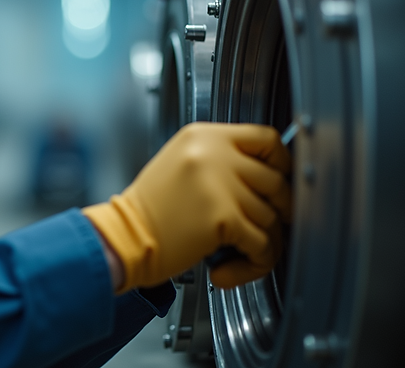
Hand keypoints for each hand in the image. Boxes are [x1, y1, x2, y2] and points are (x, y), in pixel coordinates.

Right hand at [83, 122, 290, 292]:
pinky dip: (255, 263)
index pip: (266, 137)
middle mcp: (213, 153)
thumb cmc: (148, 209)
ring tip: (240, 255)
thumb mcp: (181, 163)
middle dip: (280, 210)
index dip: (282, 163)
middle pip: (275, 180)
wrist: (122, 237)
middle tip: (270, 226)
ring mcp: (220, 184)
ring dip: (264, 243)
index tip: (282, 181)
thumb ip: (220, 160)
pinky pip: (262, 244)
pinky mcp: (223, 217)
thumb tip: (268, 177)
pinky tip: (231, 268)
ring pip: (271, 217)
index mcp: (203, 136)